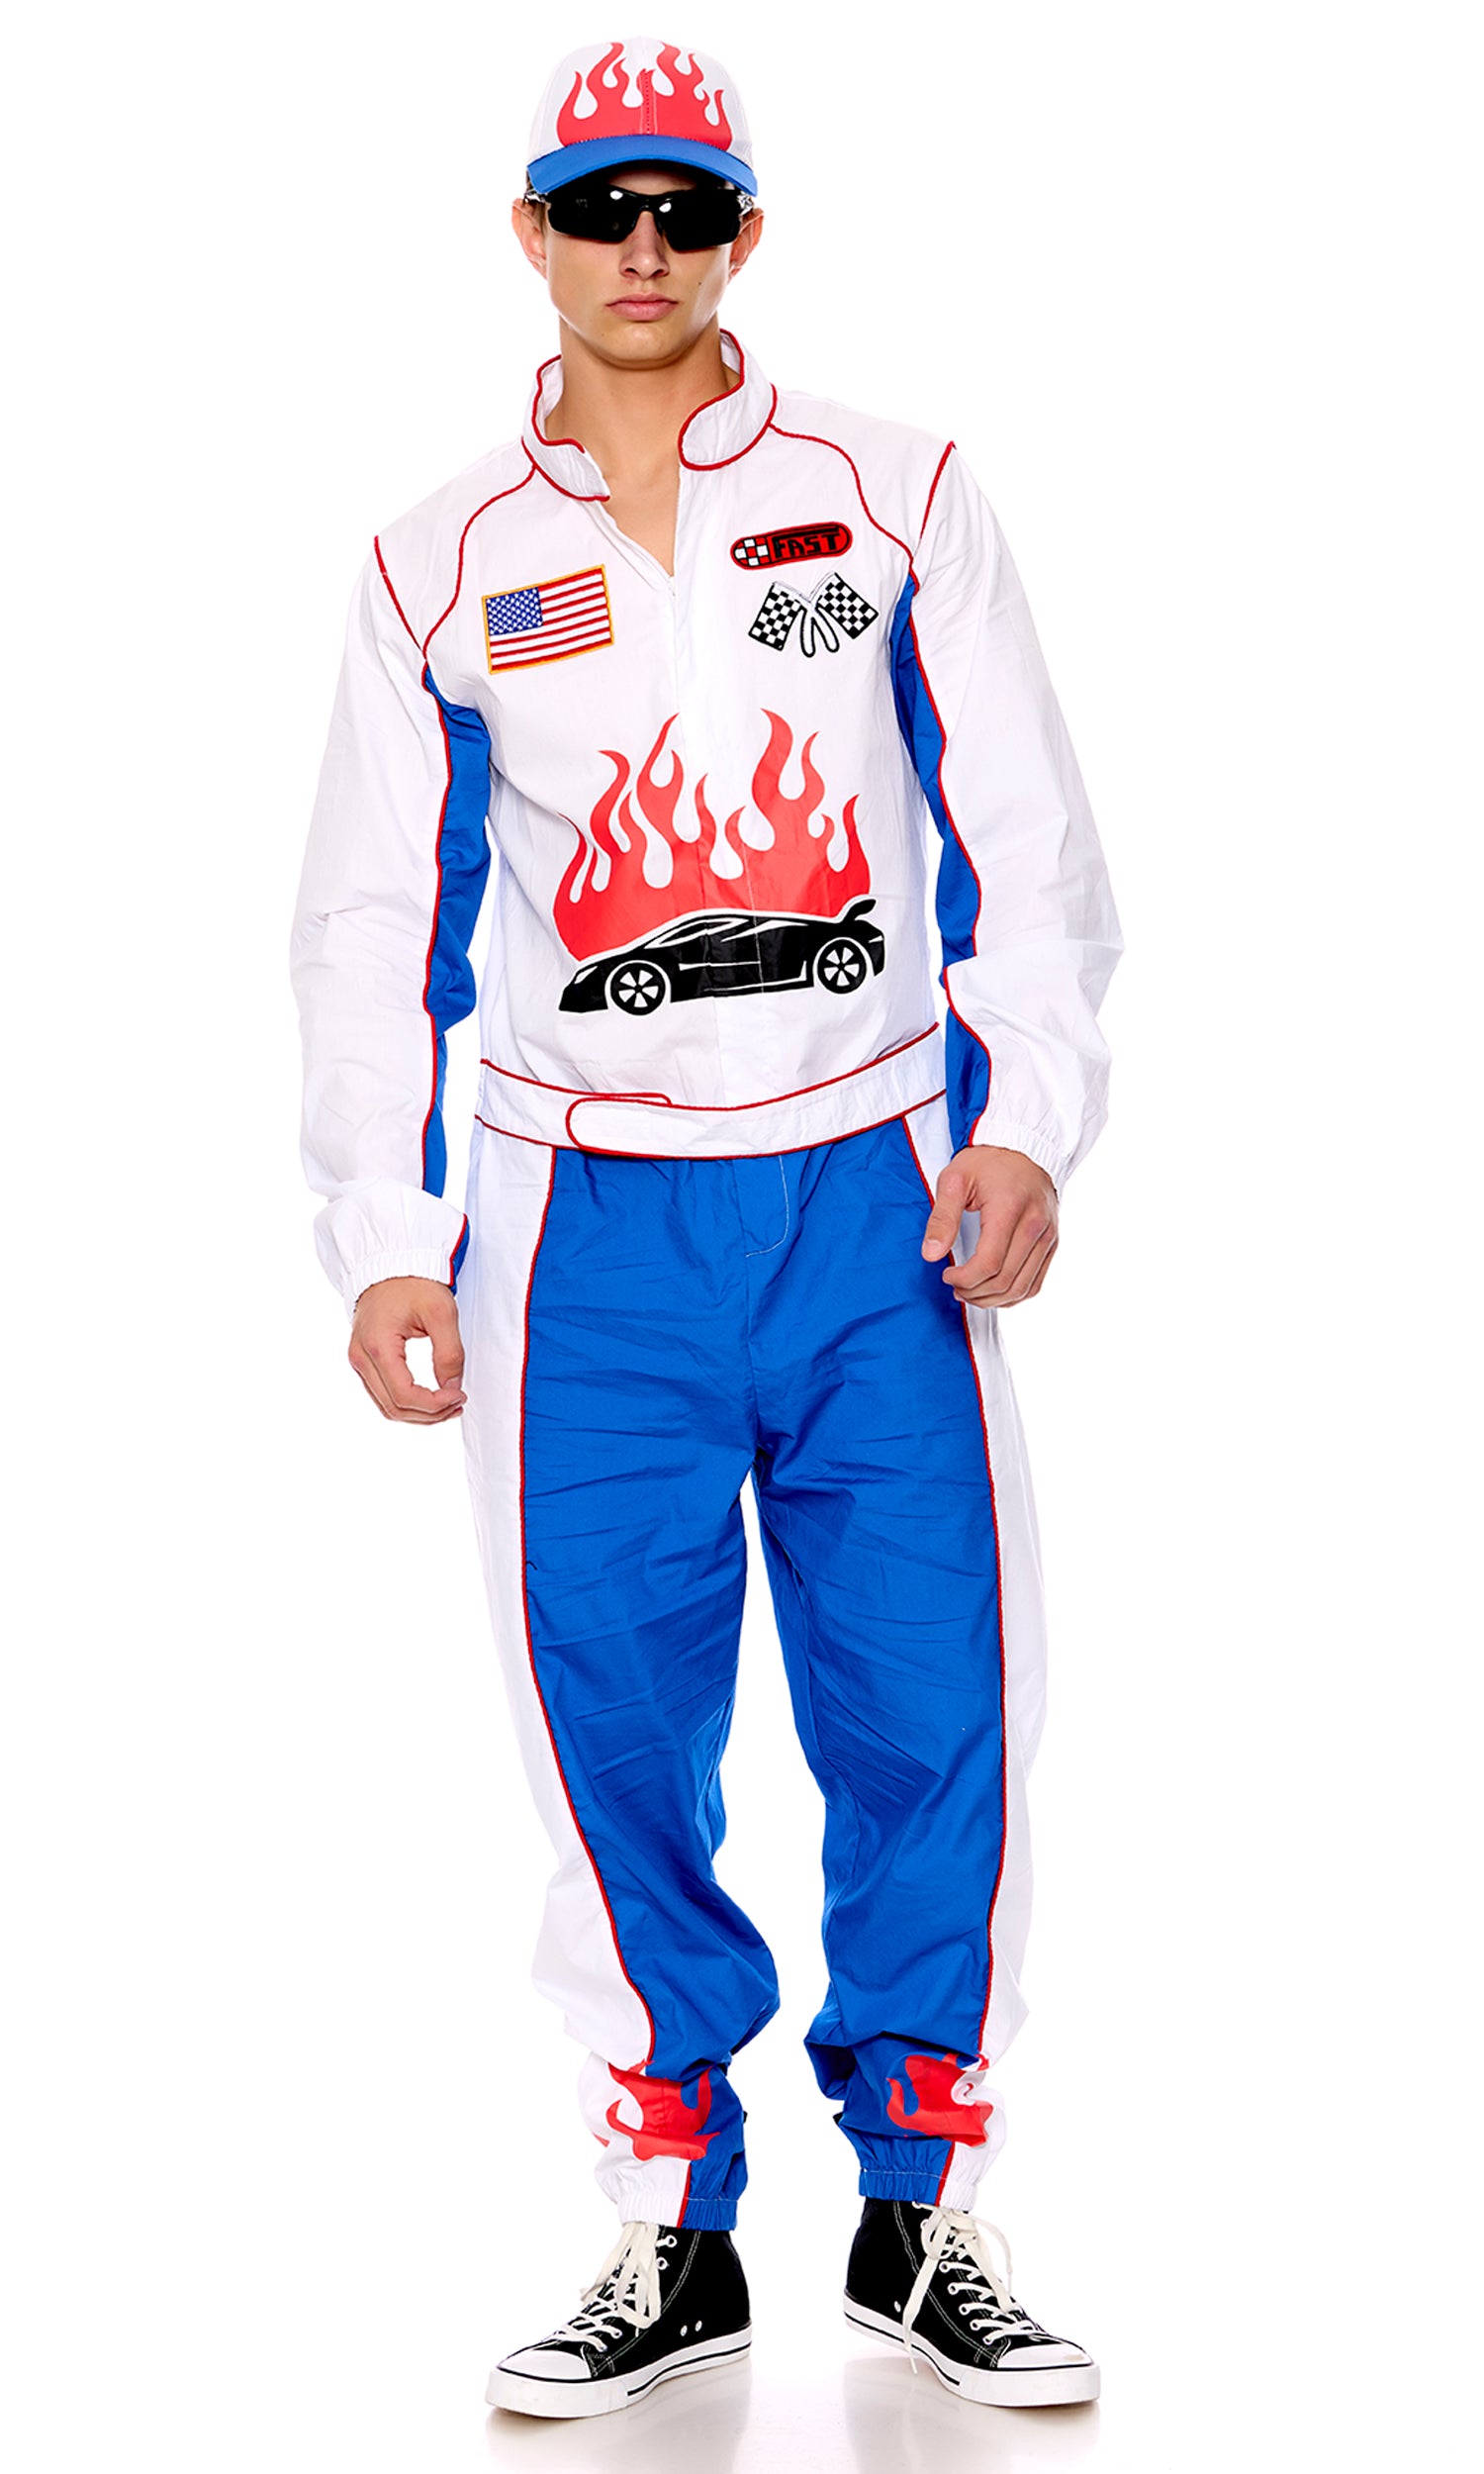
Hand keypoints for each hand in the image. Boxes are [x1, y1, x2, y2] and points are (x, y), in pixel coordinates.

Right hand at [348, 1277, 466, 1423]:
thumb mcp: (441, 1313)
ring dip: (419, 1413)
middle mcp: (361, 1357)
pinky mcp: (364, 1359)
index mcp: (377, 1346)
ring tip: (449, 1404)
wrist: (391, 1262)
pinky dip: (407, 1402)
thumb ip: (449, 1354)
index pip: (404, 1396)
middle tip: (459, 1403)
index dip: (435, 1405)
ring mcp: (359, 1359)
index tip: (460, 1396)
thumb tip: (452, 1389)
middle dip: (430, 1414)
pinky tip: (431, 1397)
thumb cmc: (414, 1282)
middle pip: (394, 1408)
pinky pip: (383, 1394)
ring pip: (386, 1406)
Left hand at [921, 1145, 1058, 1308]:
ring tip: (970, 1292)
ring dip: (992, 1299)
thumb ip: (942, 1218)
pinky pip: (1036, 1283)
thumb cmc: (987, 1162)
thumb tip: (931, 1255)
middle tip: (954, 1286)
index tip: (946, 1274)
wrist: (1024, 1148)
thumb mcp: (955, 1179)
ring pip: (1022, 1288)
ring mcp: (1048, 1236)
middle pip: (1005, 1281)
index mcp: (1010, 1210)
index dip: (964, 1279)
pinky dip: (1014, 1295)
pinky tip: (993, 1291)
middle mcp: (1035, 1226)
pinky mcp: (1052, 1243)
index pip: (989, 1263)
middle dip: (974, 1292)